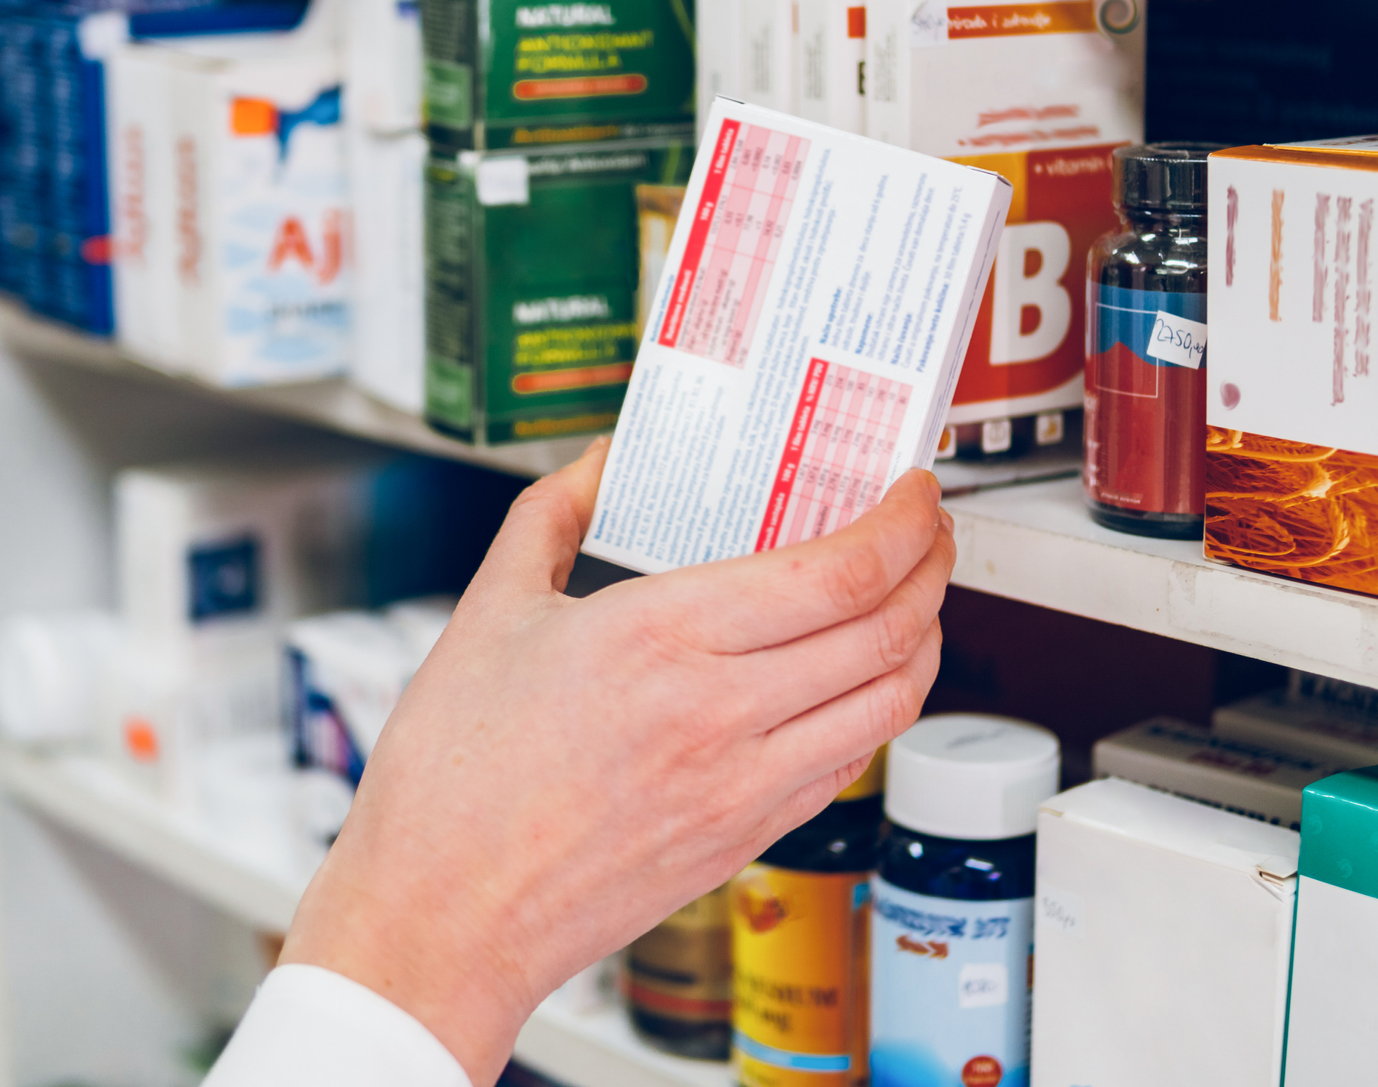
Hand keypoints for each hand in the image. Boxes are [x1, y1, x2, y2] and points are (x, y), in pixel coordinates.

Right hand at [279, 438, 953, 1084]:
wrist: (445, 915)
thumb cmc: (453, 781)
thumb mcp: (489, 611)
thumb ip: (552, 515)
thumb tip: (603, 462)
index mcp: (660, 637)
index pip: (839, 570)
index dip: (902, 523)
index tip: (912, 491)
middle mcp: (720, 713)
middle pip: (887, 628)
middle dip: (932, 565)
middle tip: (927, 530)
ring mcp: (743, 785)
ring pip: (890, 702)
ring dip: (923, 639)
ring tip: (911, 599)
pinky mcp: (744, 839)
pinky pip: (848, 764)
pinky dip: (877, 710)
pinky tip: (855, 683)